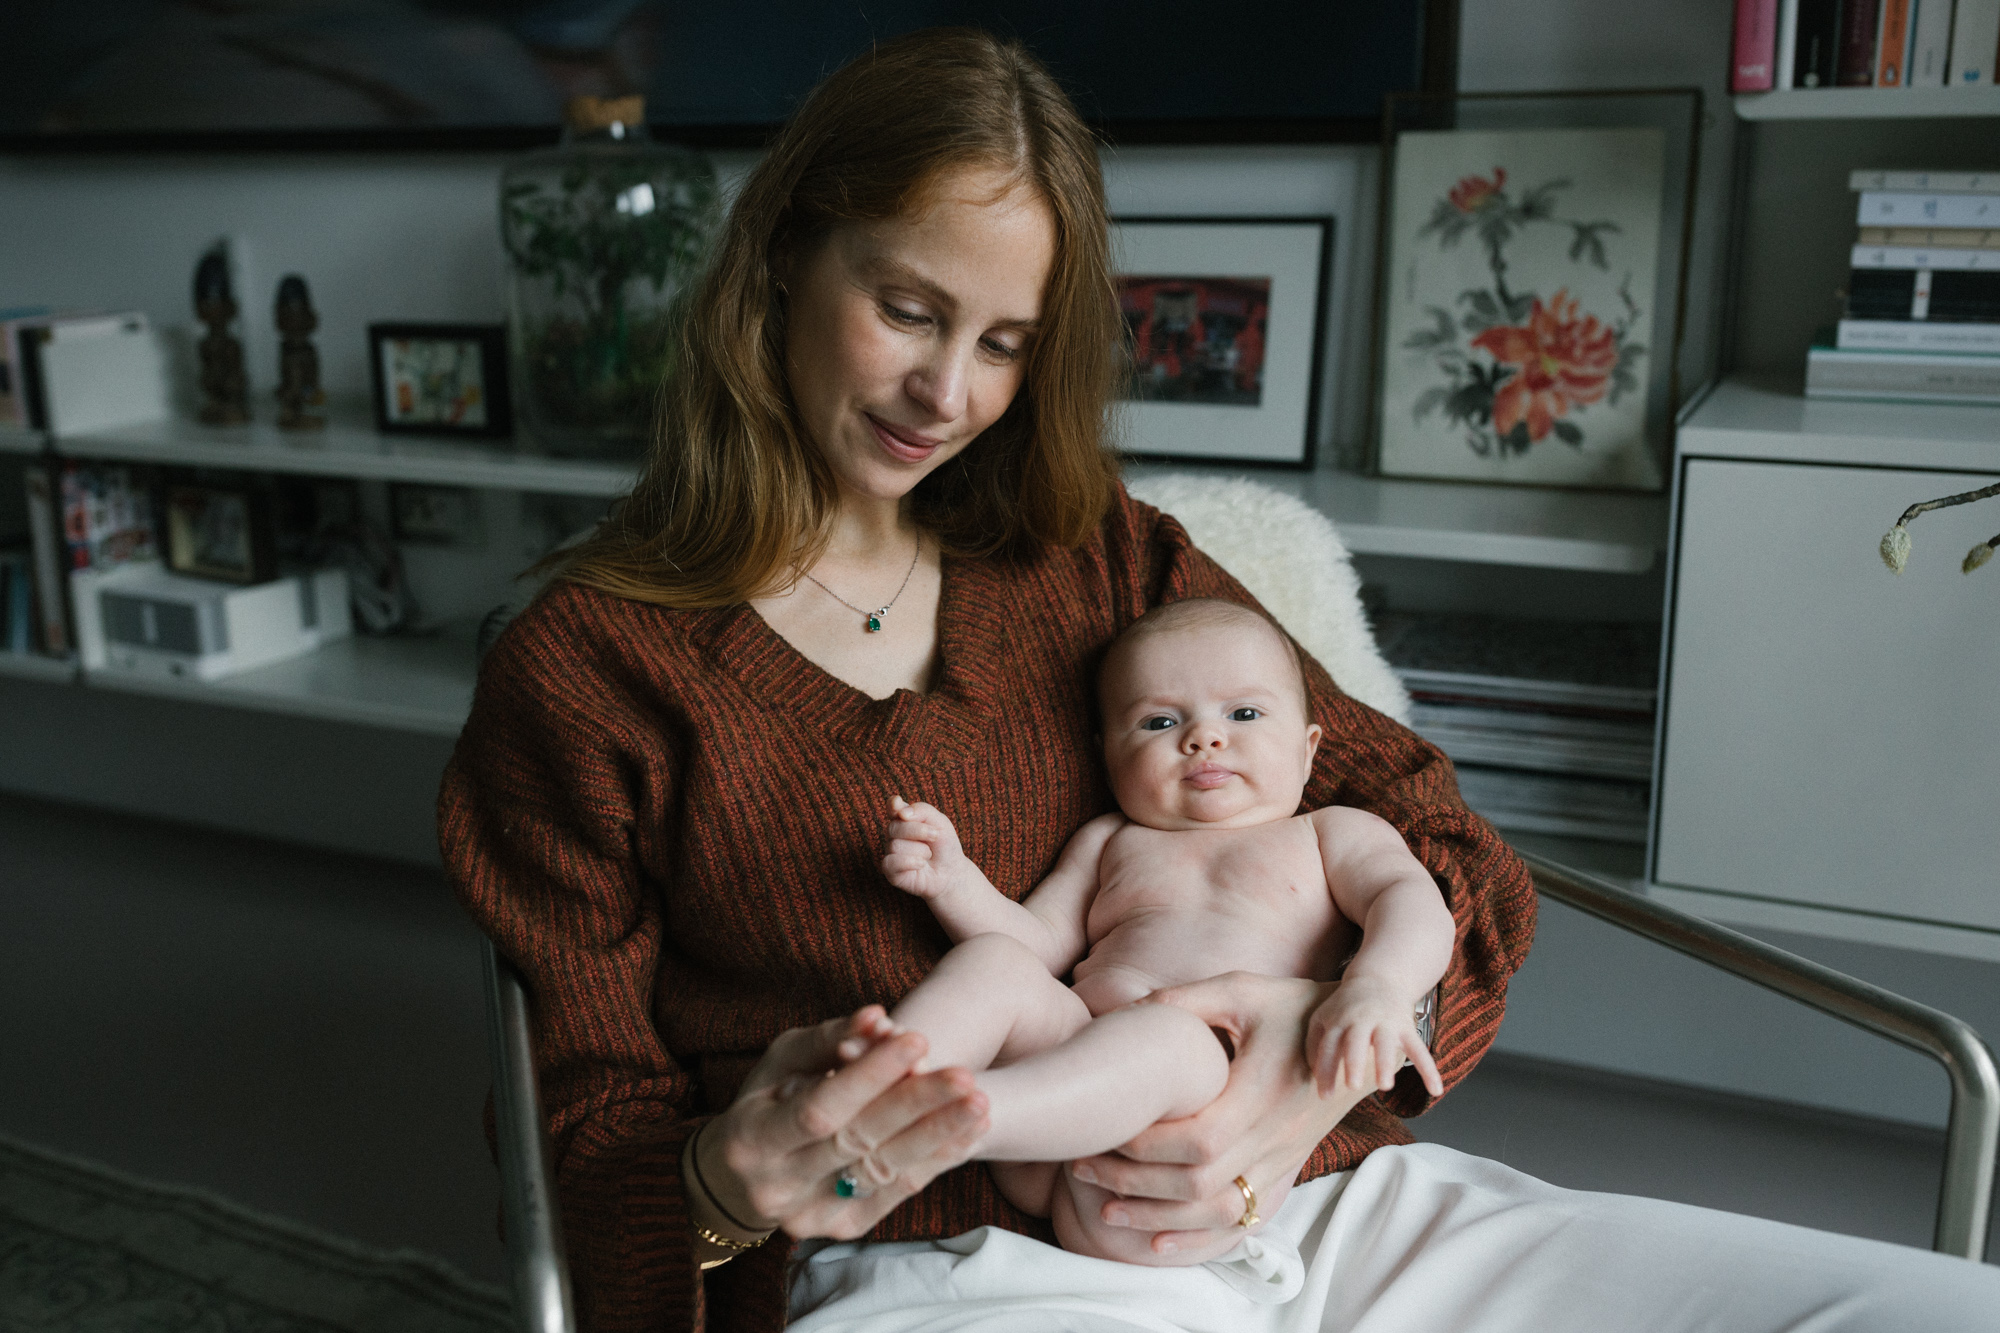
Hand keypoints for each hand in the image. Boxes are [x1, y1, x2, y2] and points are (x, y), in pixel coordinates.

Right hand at [697, 1005, 989, 1240]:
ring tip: (979, 1104)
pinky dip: (935, 1161)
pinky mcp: (842, 1228)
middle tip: (965, 1076)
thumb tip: (878, 1016)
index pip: (820, 1108)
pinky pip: (896, 1193)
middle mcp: (777, 1186)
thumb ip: (828, 1039)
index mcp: (752, 1137)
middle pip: (858, 1143)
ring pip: (883, 1173)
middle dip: (916, 1106)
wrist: (741, 1180)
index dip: (870, 1075)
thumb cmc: (766, 1102)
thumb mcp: (781, 1062)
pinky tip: (968, 1133)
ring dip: (937, 1137)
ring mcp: (809, 1215)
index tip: (917, 1039)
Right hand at [881, 796, 971, 900]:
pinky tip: (921, 865)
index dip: (893, 805)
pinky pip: (892, 862)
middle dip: (919, 831)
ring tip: (927, 855)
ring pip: (896, 845)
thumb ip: (922, 811)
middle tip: (935, 836)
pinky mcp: (890, 870)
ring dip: (920, 851)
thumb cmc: (944, 845)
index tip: (897, 803)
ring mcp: (891, 852)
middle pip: (895, 827)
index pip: (892, 807)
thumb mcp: (941, 823)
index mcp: (904, 819)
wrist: (951, 872)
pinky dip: (911, 863)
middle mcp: (894, 834)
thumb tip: (901, 813)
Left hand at [1068, 973, 1367, 1256]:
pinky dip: (1198, 1239)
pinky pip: (1241, 1221)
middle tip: (1083, 1167)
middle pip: (1197, 1182)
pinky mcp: (1282, 1172)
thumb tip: (1130, 1009)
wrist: (1357, 1039)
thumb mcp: (1242, 990)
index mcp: (1259, 1094)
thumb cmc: (1294, 1007)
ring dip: (1157, 1216)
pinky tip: (1158, 1244)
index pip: (1195, 1139)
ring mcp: (1280, 1161)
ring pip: (1216, 1211)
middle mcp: (1271, 1137)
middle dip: (1133, 1182)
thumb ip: (1187, 1000)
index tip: (1102, 1129)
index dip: (1144, 1143)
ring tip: (1105, 1209)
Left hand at [1306, 974, 1443, 1096]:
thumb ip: (1313, 1043)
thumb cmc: (1345, 1006)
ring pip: (1386, 1044)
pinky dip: (1429, 1070)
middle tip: (1352, 1086)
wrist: (1377, 979)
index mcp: (1338, 1020)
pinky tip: (1436, 1090)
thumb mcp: (1323, 1017)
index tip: (1324, 1096)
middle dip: (1354, 1061)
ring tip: (1385, 1086)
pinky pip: (1419, 1050)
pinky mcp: (1406, 1028)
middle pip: (1356, 1040)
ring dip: (1386, 1063)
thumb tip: (1313, 1073)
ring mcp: (1385, 1023)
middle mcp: (1361, 1021)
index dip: (1326, 1071)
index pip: (1329, 1046)